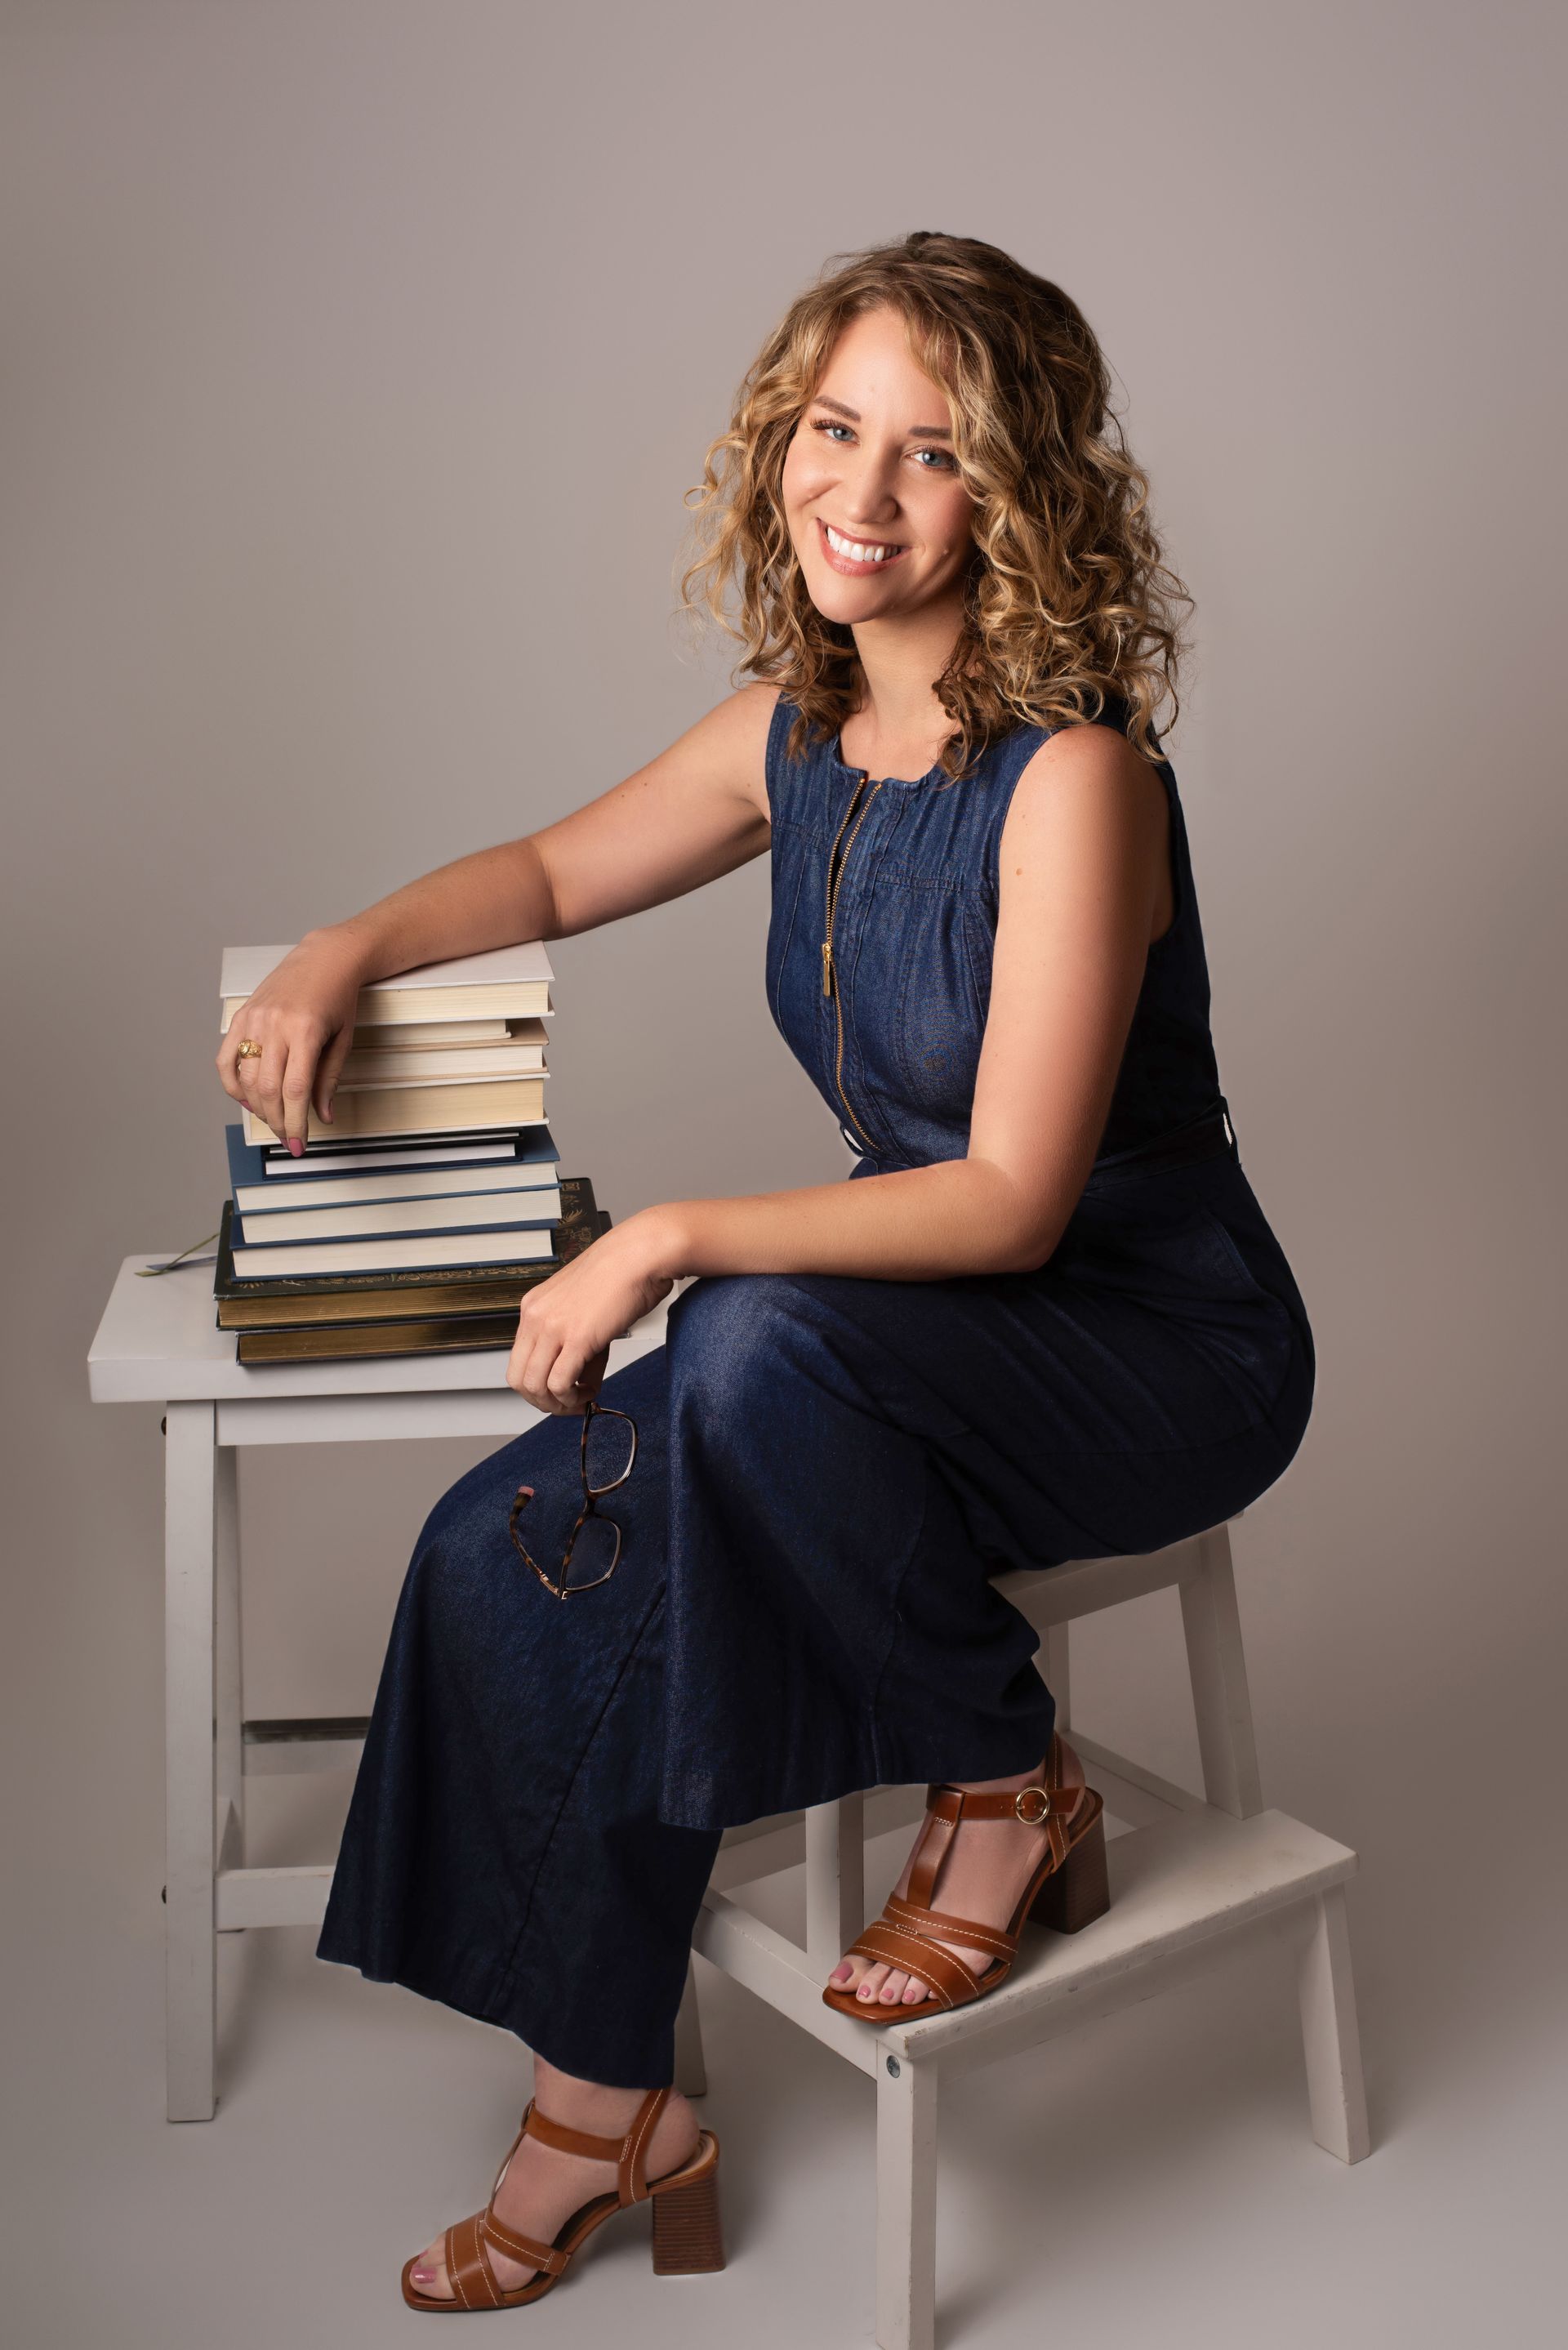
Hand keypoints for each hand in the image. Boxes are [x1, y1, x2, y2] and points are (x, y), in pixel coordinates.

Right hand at [216, 929, 369, 1153]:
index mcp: (305, 1032)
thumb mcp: (343, 1039)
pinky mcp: (242, 1016)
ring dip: (258, 1107)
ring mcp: (255, 1020)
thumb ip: (329, 1079)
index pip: (294, 1091)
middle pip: (269, 1089)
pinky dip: (233, 1084)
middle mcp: (275, 1025)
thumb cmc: (339, 995)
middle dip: (277, 1121)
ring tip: (272, 1120)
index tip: (299, 1143)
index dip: (295, 1123)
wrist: (326, 957)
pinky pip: (226, 1058)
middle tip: (287, 1137)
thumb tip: (323, 1115)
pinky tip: (247, 1098)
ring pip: (247, 1078)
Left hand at [507, 1210, 681, 1414]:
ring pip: (534, 1386)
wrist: (641, 1253)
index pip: (518, 1360)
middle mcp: (536, 1316)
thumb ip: (577, 1344)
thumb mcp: (585, 1309)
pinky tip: (589, 1391)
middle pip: (518, 1378)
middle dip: (542, 1401)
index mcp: (534, 1307)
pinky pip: (560, 1383)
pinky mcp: (577, 1337)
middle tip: (567, 1404)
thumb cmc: (622, 1272)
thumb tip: (582, 1378)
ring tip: (582, 1398)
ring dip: (557, 1403)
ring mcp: (553, 1327)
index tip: (559, 1391)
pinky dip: (573, 1398)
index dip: (538, 1384)